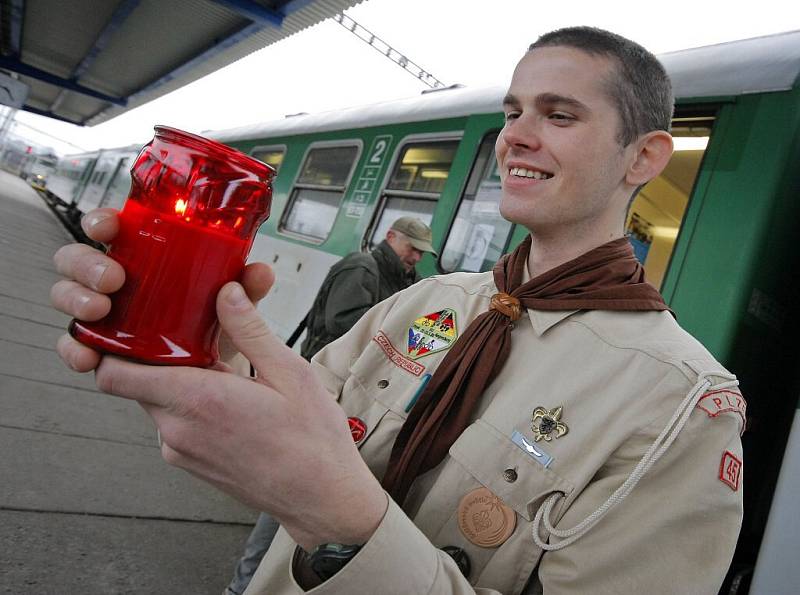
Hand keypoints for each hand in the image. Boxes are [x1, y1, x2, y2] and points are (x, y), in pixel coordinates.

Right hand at [51, 207, 271, 372]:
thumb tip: (260, 271)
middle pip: (77, 257)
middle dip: (86, 264)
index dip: (101, 221)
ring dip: (76, 299)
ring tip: (101, 310)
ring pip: (66, 295)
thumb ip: (247, 287)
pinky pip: (73, 343)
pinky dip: (74, 348)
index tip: (111, 227)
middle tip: (114, 278)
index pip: (110, 227)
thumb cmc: (215, 322)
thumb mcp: (234, 302)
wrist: (214, 370)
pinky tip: (89, 354)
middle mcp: (115, 279)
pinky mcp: (99, 346)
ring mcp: (103, 312)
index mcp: (143, 256)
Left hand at [93, 282, 387, 550]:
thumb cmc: (312, 443)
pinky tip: (231, 397)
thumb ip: (250, 331)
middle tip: (201, 334)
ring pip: (159, 400)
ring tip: (226, 368)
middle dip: (163, 353)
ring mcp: (182, 450)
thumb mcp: (290, 374)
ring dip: (182, 378)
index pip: (115, 373)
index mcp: (199, 400)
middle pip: (138, 380)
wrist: (322, 498)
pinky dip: (193, 403)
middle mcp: (179, 429)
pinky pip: (176, 422)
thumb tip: (227, 293)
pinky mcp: (191, 462)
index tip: (136, 324)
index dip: (113, 346)